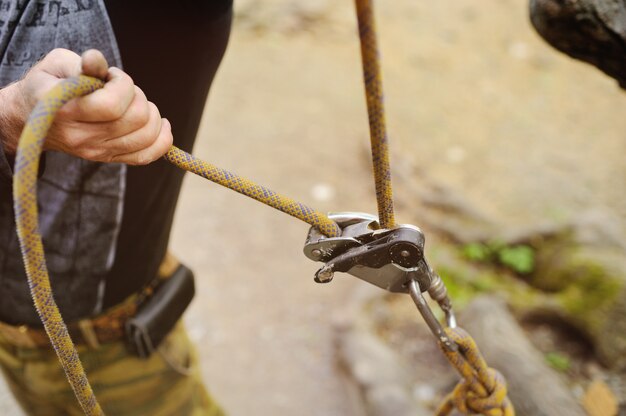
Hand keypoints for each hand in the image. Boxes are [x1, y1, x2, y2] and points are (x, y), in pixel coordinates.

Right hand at [0, 48, 172, 164]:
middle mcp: (81, 137)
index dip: (123, 84)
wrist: (31, 118)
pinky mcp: (108, 158)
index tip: (112, 76)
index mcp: (64, 111)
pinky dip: (162, 139)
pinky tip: (161, 123)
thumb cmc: (48, 83)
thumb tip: (96, 60)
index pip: (112, 105)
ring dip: (151, 114)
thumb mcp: (57, 64)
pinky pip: (147, 155)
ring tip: (133, 103)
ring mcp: (96, 151)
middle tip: (122, 88)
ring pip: (147, 137)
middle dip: (138, 96)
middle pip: (136, 120)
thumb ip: (81, 63)